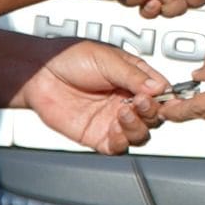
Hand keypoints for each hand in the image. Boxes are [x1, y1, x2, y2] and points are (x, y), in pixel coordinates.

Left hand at [12, 40, 166, 153]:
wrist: (39, 74)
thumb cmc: (69, 58)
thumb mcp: (106, 59)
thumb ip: (133, 75)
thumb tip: (160, 87)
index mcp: (134, 79)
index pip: (160, 93)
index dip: (165, 98)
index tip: (162, 97)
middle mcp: (126, 101)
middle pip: (154, 117)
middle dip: (152, 112)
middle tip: (141, 102)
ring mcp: (112, 120)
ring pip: (140, 134)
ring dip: (138, 126)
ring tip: (125, 113)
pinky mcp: (98, 136)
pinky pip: (118, 146)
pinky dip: (121, 140)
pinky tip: (114, 127)